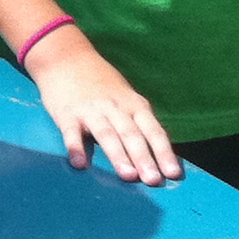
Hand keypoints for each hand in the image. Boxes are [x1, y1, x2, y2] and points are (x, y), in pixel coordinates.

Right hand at [24, 25, 180, 182]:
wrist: (66, 57)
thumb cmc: (99, 82)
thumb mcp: (125, 96)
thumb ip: (137, 121)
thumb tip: (155, 153)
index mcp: (133, 104)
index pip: (152, 130)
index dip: (163, 152)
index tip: (173, 173)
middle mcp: (115, 107)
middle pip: (132, 135)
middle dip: (144, 158)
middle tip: (152, 180)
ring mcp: (91, 110)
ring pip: (107, 134)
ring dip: (118, 155)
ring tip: (128, 176)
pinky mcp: (67, 114)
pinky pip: (72, 133)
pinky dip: (76, 148)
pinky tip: (79, 164)